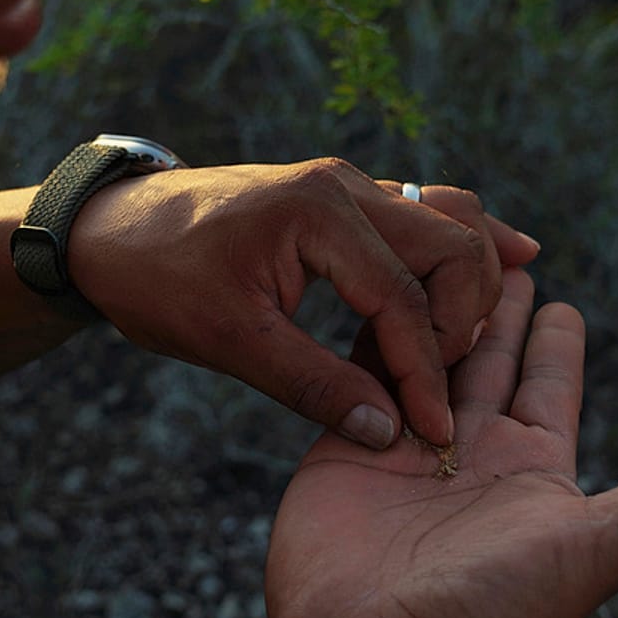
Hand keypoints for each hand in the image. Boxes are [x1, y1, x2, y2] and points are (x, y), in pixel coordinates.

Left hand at [69, 158, 538, 447]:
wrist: (110, 229)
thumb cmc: (158, 279)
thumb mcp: (227, 341)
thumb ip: (311, 384)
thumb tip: (386, 431)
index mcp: (318, 214)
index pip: (403, 299)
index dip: (425, 373)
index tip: (435, 432)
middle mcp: (346, 186)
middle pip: (453, 244)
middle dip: (464, 320)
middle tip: (449, 387)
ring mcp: (348, 186)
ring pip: (450, 216)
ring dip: (474, 277)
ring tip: (482, 339)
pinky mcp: (343, 199)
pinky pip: (426, 212)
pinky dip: (460, 246)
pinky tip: (508, 260)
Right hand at [259, 269, 617, 617]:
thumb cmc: (494, 611)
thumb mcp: (599, 546)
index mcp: (534, 465)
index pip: (549, 381)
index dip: (556, 337)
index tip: (561, 295)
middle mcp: (472, 450)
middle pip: (486, 356)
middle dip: (492, 305)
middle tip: (495, 248)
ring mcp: (406, 444)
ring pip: (426, 353)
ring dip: (433, 306)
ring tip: (436, 253)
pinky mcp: (349, 442)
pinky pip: (364, 371)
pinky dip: (373, 330)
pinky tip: (375, 290)